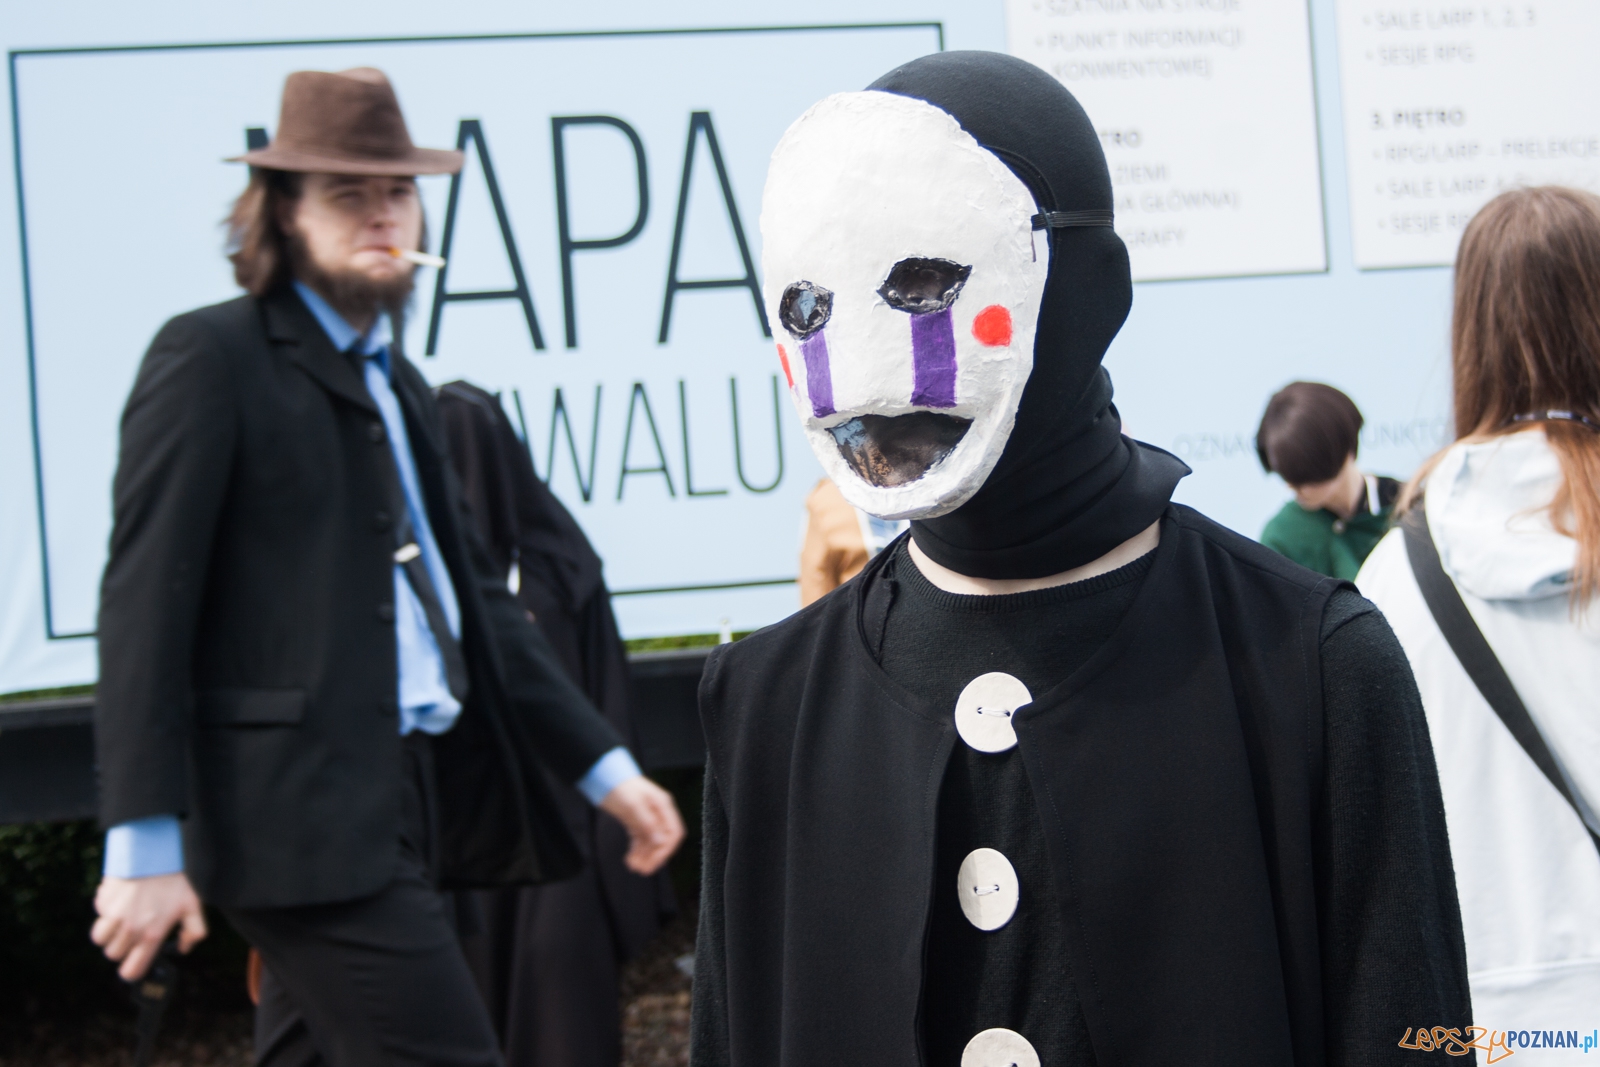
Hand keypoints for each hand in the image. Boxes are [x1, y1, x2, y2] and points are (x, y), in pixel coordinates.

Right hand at [91, 872, 206, 980]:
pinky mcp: (104, 903)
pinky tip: (118, 902)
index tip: (133, 964)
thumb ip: (195, 931)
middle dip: (121, 948)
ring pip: (100, 940)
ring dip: (109, 933)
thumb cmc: (175, 880)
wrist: (154, 853)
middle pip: (114, 956)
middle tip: (132, 934)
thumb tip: (183, 948)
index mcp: (153, 934)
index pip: (132, 970)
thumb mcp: (192, 906)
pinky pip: (98, 916)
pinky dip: (104, 913)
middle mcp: (132, 929)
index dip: (132, 971)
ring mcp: (115, 917)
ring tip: (122, 920)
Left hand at [598, 775, 685, 875]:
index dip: (667, 849)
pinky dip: (637, 851)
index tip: (656, 862)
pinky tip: (630, 859)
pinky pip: (640, 840)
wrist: (604, 776)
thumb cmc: (619, 786)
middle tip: (643, 870)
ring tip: (633, 866)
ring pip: (651, 842)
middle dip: (654, 856)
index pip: (673, 832)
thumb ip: (647, 823)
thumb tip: (660, 841)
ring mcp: (647, 817)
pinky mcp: (636, 821)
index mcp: (662, 806)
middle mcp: (658, 813)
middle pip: (663, 840)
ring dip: (644, 856)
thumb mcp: (633, 804)